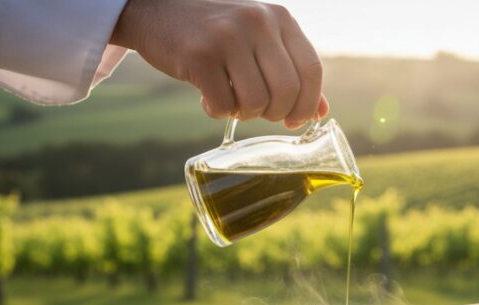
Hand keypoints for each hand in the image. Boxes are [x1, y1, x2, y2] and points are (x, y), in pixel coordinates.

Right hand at [111, 0, 329, 127]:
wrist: (157, 10)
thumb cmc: (217, 33)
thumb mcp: (260, 41)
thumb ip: (291, 71)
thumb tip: (321, 113)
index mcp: (280, 18)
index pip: (312, 70)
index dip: (307, 104)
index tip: (294, 120)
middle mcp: (258, 23)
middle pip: (287, 91)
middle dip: (275, 114)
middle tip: (258, 112)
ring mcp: (228, 37)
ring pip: (256, 102)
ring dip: (244, 114)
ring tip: (231, 100)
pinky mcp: (199, 56)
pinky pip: (223, 106)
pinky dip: (217, 112)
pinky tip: (208, 98)